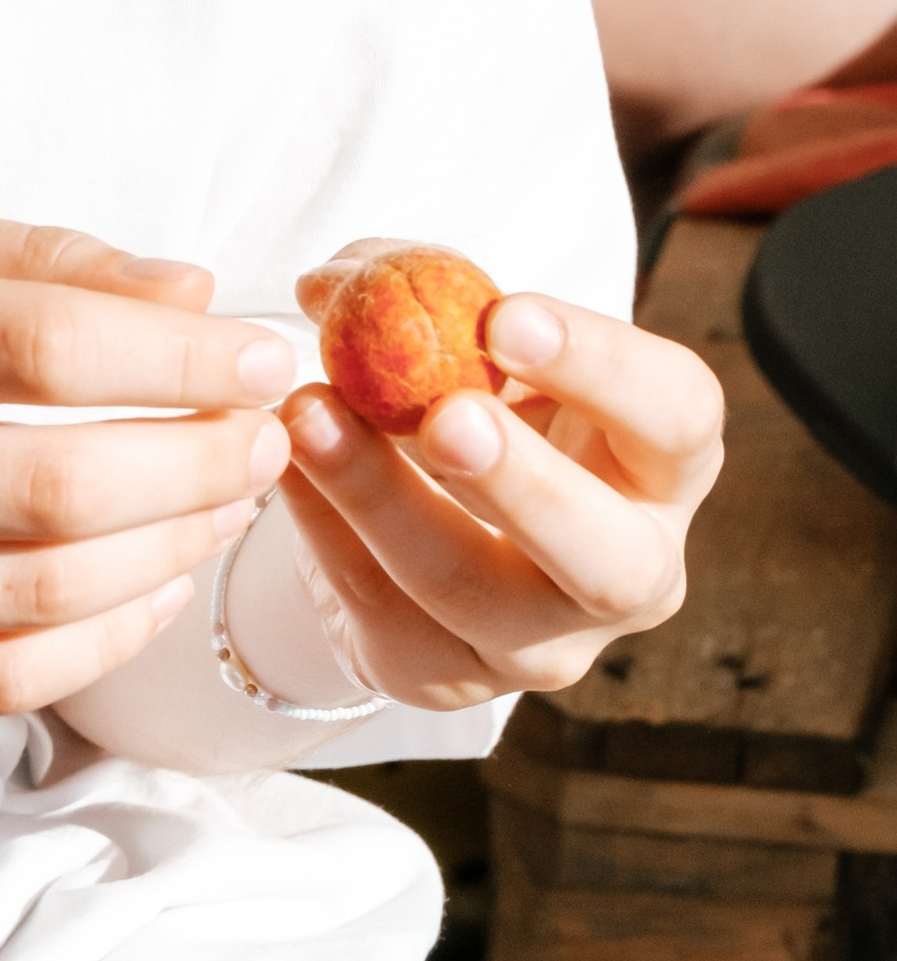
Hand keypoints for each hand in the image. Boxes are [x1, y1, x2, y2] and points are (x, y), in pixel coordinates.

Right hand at [0, 206, 293, 727]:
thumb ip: (26, 260)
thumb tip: (194, 290)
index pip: (42, 348)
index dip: (181, 359)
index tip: (264, 356)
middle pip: (58, 486)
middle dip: (199, 463)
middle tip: (268, 437)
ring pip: (41, 594)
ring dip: (171, 552)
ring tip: (225, 504)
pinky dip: (100, 639)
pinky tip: (151, 588)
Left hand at [278, 241, 722, 707]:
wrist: (415, 521)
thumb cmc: (468, 402)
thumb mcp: (464, 339)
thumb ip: (410, 290)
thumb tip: (331, 286)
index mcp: (660, 465)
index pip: (676, 416)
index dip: (602, 367)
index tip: (505, 313)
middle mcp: (631, 569)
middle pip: (607, 556)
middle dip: (524, 486)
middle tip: (445, 416)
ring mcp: (544, 643)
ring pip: (470, 594)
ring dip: (381, 500)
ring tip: (308, 416)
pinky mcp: (447, 674)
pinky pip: (381, 611)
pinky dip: (323, 531)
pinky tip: (283, 468)